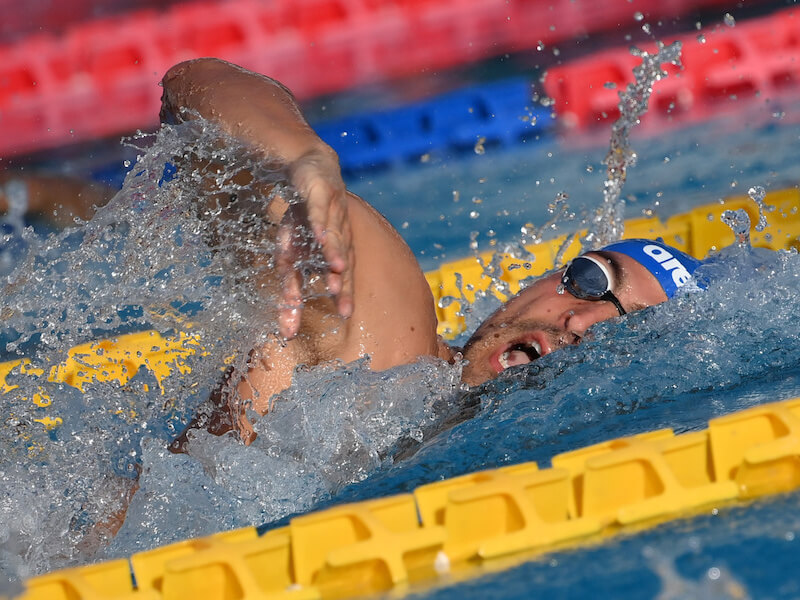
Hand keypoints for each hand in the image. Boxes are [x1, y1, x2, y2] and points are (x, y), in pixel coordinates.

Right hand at [276, 147, 353, 338]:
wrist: (311, 166)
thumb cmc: (303, 212)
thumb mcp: (292, 244)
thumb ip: (289, 271)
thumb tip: (286, 303)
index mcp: (335, 249)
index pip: (338, 278)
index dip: (342, 297)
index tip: (343, 318)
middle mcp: (339, 235)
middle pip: (339, 264)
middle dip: (341, 286)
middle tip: (344, 309)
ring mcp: (333, 214)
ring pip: (333, 238)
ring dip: (334, 255)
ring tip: (337, 273)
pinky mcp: (322, 194)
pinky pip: (320, 211)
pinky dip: (321, 223)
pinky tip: (320, 237)